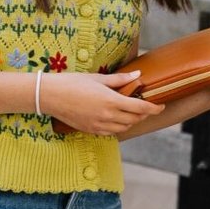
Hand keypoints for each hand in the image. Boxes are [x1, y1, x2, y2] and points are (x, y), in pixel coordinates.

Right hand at [40, 69, 161, 137]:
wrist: (49, 96)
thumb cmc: (71, 82)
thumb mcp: (97, 78)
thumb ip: (119, 79)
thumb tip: (137, 75)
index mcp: (111, 100)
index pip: (140, 108)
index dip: (154, 108)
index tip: (160, 105)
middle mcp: (107, 115)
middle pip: (134, 119)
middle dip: (144, 114)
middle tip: (146, 106)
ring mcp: (99, 125)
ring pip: (124, 128)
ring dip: (132, 121)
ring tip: (132, 113)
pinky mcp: (90, 130)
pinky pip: (111, 132)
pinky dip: (119, 127)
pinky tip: (117, 119)